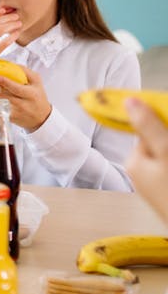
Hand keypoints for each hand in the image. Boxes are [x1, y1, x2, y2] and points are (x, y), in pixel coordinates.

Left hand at [0, 67, 51, 130]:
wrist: (41, 117)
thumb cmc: (37, 96)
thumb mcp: (37, 82)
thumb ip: (25, 71)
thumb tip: (10, 64)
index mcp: (31, 94)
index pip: (15, 88)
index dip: (4, 82)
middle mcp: (24, 104)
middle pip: (3, 94)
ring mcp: (16, 112)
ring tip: (0, 89)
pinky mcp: (10, 118)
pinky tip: (3, 99)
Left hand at [126, 97, 167, 223]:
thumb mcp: (165, 152)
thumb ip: (150, 127)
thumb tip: (129, 100)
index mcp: (135, 161)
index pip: (148, 130)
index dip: (164, 123)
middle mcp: (141, 173)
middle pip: (161, 143)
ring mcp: (155, 184)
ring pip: (165, 155)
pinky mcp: (165, 193)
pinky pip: (166, 169)